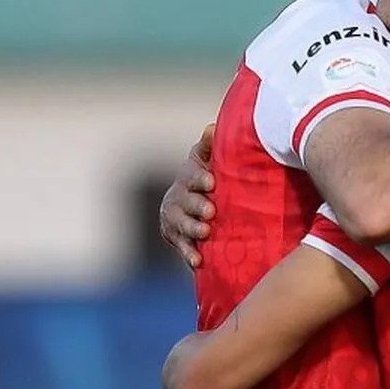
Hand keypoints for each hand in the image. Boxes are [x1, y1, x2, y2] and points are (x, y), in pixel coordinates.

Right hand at [160, 123, 216, 268]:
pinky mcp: (176, 237)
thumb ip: (211, 147)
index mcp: (189, 174)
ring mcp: (176, 217)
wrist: (199, 203)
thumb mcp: (211, 160)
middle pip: (185, 201)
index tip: (211, 182)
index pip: (191, 173)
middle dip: (197, 206)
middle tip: (211, 211)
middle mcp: (178, 195)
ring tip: (205, 232)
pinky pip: (182, 246)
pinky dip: (189, 253)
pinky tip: (198, 261)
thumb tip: (213, 127)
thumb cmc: (212, 176)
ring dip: (192, 228)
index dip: (199, 178)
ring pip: (181, 224)